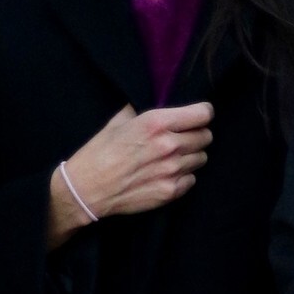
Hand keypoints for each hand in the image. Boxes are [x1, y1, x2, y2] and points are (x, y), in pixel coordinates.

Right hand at [48, 101, 212, 242]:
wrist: (87, 188)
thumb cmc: (100, 152)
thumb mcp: (119, 121)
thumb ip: (144, 111)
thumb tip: (160, 102)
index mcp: (157, 123)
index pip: (203, 114)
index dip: (203, 114)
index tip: (198, 116)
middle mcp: (169, 145)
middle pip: (205, 136)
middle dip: (197, 135)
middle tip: (182, 138)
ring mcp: (171, 170)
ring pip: (201, 158)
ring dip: (191, 156)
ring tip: (172, 157)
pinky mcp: (170, 191)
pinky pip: (192, 179)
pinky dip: (184, 176)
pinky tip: (166, 173)